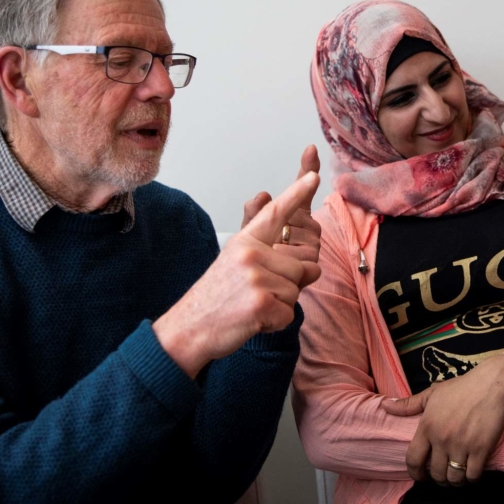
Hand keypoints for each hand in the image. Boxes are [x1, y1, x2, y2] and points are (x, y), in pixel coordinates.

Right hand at [154, 170, 320, 377]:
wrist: (190, 327)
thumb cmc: (218, 295)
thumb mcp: (239, 265)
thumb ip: (274, 259)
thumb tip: (312, 266)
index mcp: (246, 241)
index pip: (276, 213)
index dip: (297, 193)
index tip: (314, 175)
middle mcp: (251, 254)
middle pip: (301, 266)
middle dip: (289, 285)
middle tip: (256, 293)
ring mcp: (256, 278)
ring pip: (296, 291)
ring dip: (281, 305)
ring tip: (253, 306)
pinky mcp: (261, 303)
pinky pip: (289, 313)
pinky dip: (276, 322)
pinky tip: (254, 320)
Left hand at [241, 145, 321, 264]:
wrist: (253, 289)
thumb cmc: (253, 260)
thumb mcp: (248, 234)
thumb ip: (253, 215)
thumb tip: (262, 194)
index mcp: (295, 215)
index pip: (303, 191)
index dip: (307, 168)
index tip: (309, 149)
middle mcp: (309, 228)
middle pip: (298, 223)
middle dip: (278, 237)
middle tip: (268, 249)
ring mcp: (313, 247)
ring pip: (300, 246)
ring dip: (279, 257)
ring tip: (269, 265)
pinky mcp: (313, 267)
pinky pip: (302, 264)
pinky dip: (285, 269)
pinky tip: (276, 275)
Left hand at [381, 353, 503, 485]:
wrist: (491, 384)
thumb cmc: (461, 388)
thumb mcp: (432, 393)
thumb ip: (407, 404)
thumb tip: (384, 405)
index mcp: (427, 426)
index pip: (413, 459)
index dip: (414, 473)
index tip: (420, 476)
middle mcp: (442, 438)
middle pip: (435, 473)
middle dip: (438, 478)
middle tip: (443, 475)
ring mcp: (461, 445)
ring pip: (453, 478)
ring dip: (454, 481)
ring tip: (457, 476)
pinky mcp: (481, 449)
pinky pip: (472, 475)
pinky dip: (471, 477)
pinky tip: (471, 471)